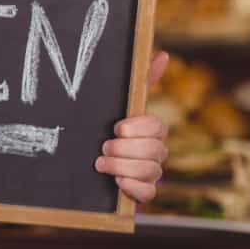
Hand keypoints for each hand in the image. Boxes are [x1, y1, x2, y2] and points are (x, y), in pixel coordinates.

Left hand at [95, 51, 169, 202]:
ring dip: (122, 167)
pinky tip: (116, 182)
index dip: (138, 128)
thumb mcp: (117, 104)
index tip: (117, 127)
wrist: (86, 164)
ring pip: (152, 171)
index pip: (158, 126)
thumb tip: (163, 54)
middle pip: (155, 150)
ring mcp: (151, 173)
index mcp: (149, 129)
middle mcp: (154, 151)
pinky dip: (132, 188)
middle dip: (125, 149)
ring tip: (101, 164)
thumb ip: (140, 82)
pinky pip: (149, 194)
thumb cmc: (105, 128)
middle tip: (104, 147)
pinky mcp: (142, 193)